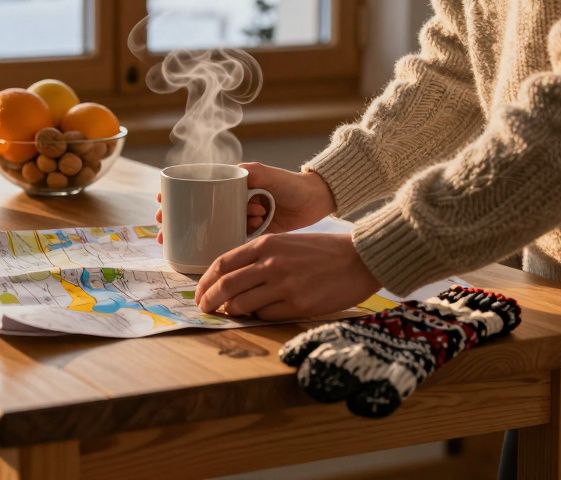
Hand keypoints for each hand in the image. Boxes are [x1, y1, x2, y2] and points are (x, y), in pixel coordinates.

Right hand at [155, 162, 335, 242]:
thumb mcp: (263, 173)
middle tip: (164, 229)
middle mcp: (231, 201)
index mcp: (230, 183)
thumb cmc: (289, 182)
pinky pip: (230, 238)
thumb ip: (246, 173)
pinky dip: (221, 240)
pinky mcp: (251, 233)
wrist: (315, 200)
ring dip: (201, 230)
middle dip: (178, 219)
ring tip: (198, 233)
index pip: (196, 188)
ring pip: (212, 225)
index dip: (175, 195)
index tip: (160, 202)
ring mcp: (239, 217)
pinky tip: (218, 242)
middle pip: (197, 210)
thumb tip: (225, 177)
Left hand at [193, 232, 380, 320]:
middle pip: (225, 287)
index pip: (222, 264)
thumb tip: (232, 280)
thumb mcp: (286, 243)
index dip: (205, 282)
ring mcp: (284, 286)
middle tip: (204, 309)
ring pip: (242, 305)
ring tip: (230, 313)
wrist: (360, 259)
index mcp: (266, 245)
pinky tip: (259, 315)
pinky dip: (257, 317)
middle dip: (208, 301)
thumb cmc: (323, 251)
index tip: (199, 292)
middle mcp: (271, 264)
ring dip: (231, 312)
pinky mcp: (298, 305)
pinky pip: (265, 316)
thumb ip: (260, 257)